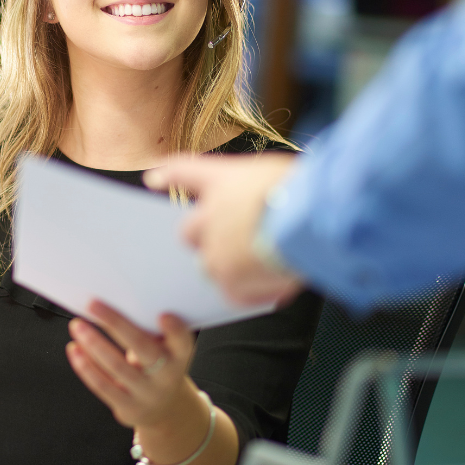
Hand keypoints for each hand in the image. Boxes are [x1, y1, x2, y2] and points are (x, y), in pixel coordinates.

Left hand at [65, 300, 194, 428]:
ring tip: (77, 325)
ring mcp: (147, 394)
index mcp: (180, 355)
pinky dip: (85, 366)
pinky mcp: (128, 407)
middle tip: (93, 304)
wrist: (165, 409)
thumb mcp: (165, 348)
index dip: (175, 330)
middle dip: (115, 323)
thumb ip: (150, 330)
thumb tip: (113, 301)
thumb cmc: (159, 364)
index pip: (182, 341)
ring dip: (93, 343)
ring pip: (116, 366)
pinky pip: (102, 385)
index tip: (163, 315)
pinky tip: (74, 349)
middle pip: (141, 347)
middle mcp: (167, 375)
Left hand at [145, 153, 304, 304]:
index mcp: (219, 181)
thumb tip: (257, 205)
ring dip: (230, 266)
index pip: (184, 172)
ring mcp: (216, 252)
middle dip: (206, 238)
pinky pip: (234, 293)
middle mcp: (208, 216)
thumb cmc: (301, 191)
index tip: (154, 179)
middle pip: (189, 232)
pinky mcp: (230, 282)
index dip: (169, 175)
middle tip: (236, 239)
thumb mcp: (277, 172)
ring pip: (211, 266)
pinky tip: (273, 282)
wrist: (310, 219)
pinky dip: (252, 290)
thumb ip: (255, 189)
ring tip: (262, 261)